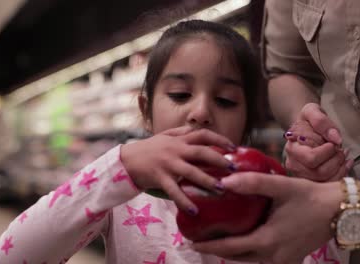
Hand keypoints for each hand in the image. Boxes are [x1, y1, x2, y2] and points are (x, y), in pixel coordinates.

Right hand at [120, 127, 234, 213]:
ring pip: (191, 172)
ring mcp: (167, 164)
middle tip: (233, 168)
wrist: (125, 161)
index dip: (220, 139)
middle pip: (201, 152)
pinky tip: (194, 210)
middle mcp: (175, 149)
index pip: (202, 134)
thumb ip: (181, 134)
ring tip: (221, 189)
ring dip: (207, 181)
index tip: (234, 147)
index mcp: (178, 140)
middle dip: (219, 160)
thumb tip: (198, 130)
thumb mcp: (164, 137)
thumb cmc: (148, 149)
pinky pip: (174, 191)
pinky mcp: (159, 177)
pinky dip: (184, 201)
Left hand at [192, 172, 340, 263]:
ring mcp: (284, 260)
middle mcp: (274, 256)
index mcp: (268, 241)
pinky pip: (264, 259)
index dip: (210, 246)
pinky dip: (250, 252)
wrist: (339, 210)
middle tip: (201, 241)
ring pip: (251, 260)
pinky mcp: (292, 258)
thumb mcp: (281, 186)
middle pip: (238, 258)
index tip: (192, 243)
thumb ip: (253, 183)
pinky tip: (245, 240)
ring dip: (234, 252)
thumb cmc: (310, 197)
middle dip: (218, 251)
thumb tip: (224, 180)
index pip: (231, 248)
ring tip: (219, 240)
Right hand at [284, 103, 351, 180]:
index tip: (333, 142)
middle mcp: (294, 165)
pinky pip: (329, 184)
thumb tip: (335, 138)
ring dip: (340, 168)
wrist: (306, 127)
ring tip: (343, 154)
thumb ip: (321, 121)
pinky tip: (346, 163)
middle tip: (341, 149)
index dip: (327, 151)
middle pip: (319, 173)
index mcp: (292, 148)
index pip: (311, 158)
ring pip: (325, 180)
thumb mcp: (312, 111)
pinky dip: (342, 174)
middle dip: (336, 160)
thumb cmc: (308, 120)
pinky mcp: (312, 181)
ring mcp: (302, 175)